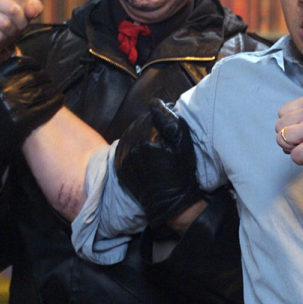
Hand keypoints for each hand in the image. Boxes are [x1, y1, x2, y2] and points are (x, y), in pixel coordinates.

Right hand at [0, 0, 43, 69]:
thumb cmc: (10, 20)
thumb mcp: (26, 12)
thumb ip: (34, 7)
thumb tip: (31, 11)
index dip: (25, 9)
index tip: (20, 13)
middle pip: (13, 9)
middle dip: (19, 22)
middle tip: (14, 26)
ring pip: (5, 23)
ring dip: (10, 32)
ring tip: (5, 31)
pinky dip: (1, 40)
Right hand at [0, 56, 64, 179]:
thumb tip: (17, 56)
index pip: (20, 63)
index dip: (33, 65)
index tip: (38, 70)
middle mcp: (2, 89)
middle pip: (34, 76)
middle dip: (45, 79)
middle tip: (49, 83)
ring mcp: (12, 104)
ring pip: (42, 90)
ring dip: (52, 90)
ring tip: (55, 92)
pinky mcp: (22, 120)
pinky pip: (46, 106)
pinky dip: (56, 101)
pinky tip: (59, 100)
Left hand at [114, 99, 202, 227]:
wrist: (171, 201)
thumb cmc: (181, 172)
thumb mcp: (182, 143)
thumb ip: (168, 119)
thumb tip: (155, 102)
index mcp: (147, 140)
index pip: (150, 117)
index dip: (161, 118)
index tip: (169, 124)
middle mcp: (131, 148)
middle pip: (138, 125)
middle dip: (149, 126)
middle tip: (162, 136)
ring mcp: (124, 159)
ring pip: (129, 136)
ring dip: (139, 136)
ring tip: (153, 145)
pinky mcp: (120, 168)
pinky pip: (123, 149)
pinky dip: (132, 147)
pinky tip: (143, 153)